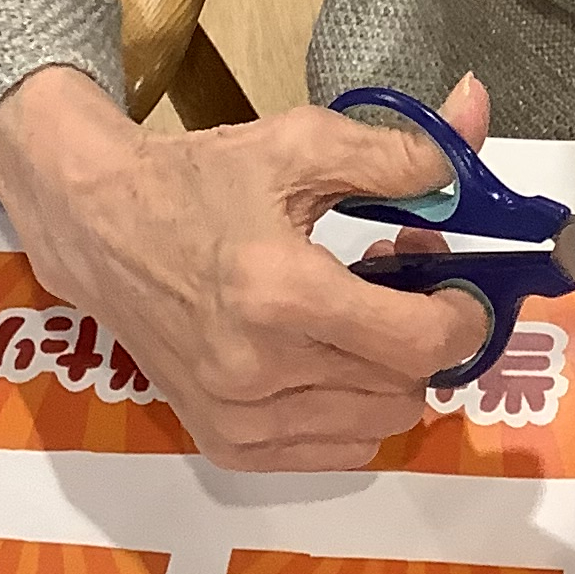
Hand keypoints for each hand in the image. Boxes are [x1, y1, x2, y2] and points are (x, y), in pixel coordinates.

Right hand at [0, 64, 491, 470]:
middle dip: (425, 335)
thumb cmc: (201, 180)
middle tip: (400, 279)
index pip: (419, 344)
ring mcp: (238, 419)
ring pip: (377, 426)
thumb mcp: (301, 143)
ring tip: (361, 316)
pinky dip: (353, 411)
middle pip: (406, 388)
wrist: (99, 228)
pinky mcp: (225, 444)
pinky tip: (329, 356)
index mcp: (281, 293)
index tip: (456, 281)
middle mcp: (259, 371)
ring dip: (391, 374)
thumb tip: (475, 120)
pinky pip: (334, 452)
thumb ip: (399, 150)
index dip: (462, 316)